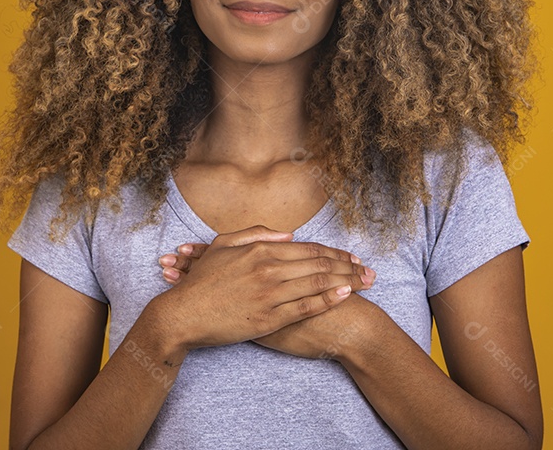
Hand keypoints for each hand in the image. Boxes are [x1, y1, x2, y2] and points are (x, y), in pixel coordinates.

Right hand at [148, 225, 373, 352]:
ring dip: (346, 281)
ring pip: (318, 283)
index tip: (352, 257)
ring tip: (365, 283)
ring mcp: (269, 294)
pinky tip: (345, 295)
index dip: (335, 252)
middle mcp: (268, 268)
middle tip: (369, 271)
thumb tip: (288, 235)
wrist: (183, 314)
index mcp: (259, 249)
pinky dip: (328, 300)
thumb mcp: (223, 246)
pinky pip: (306, 307)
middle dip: (349, 266)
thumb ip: (256, 234)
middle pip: (319, 264)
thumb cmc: (202, 282)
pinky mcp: (268, 318)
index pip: (308, 248)